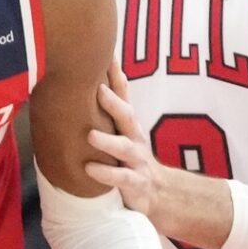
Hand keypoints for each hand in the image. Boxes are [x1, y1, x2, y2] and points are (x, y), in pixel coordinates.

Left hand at [84, 63, 165, 220]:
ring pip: (124, 148)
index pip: (124, 96)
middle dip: (114, 102)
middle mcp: (134, 138)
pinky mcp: (135, 183)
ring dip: (108, 141)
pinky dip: (105, 173)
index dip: (117, 76)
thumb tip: (88, 83)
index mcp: (129, 125)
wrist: (159, 192)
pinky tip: (89, 169)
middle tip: (97, 89)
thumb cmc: (132, 157)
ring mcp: (137, 161)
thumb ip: (110, 111)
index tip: (107, 55)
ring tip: (90, 135)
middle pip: (127, 117)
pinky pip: (121, 178)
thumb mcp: (124, 132)